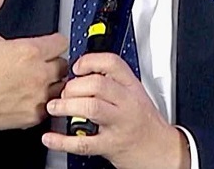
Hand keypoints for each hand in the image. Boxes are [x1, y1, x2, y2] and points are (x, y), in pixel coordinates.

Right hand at [0, 0, 67, 147]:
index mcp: (29, 51)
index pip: (62, 41)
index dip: (54, 40)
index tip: (46, 44)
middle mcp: (38, 75)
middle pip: (65, 64)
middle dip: (55, 61)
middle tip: (41, 62)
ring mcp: (36, 98)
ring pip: (61, 87)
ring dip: (54, 83)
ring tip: (38, 81)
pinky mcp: (31, 117)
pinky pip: (51, 107)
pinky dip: (45, 103)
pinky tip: (31, 98)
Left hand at [42, 53, 190, 168]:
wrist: (162, 152)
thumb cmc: (145, 123)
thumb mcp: (135, 94)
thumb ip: (113, 82)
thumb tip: (83, 71)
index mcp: (131, 87)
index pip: (112, 63)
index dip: (90, 61)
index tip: (76, 67)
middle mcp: (126, 103)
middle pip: (97, 84)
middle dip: (74, 86)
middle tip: (63, 92)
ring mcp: (119, 124)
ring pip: (92, 108)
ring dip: (67, 106)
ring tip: (54, 107)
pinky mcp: (110, 146)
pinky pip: (84, 143)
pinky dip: (63, 141)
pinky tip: (51, 138)